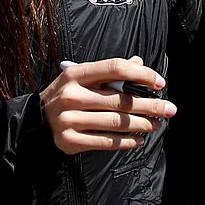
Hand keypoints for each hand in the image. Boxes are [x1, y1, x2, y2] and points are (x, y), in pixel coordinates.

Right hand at [40, 56, 175, 154]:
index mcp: (76, 74)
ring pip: (116, 123)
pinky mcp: (69, 141)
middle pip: (120, 100)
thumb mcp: (81, 78)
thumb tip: (139, 62)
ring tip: (157, 125)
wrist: (34, 121)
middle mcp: (71, 95)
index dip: (141, 74)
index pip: (115, 68)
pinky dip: (126, 142)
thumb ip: (109, 71)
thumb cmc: (66, 95)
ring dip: (142, 125)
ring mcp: (69, 119)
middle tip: (169, 110)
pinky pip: (105, 142)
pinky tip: (139, 140)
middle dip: (150, 105)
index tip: (159, 83)